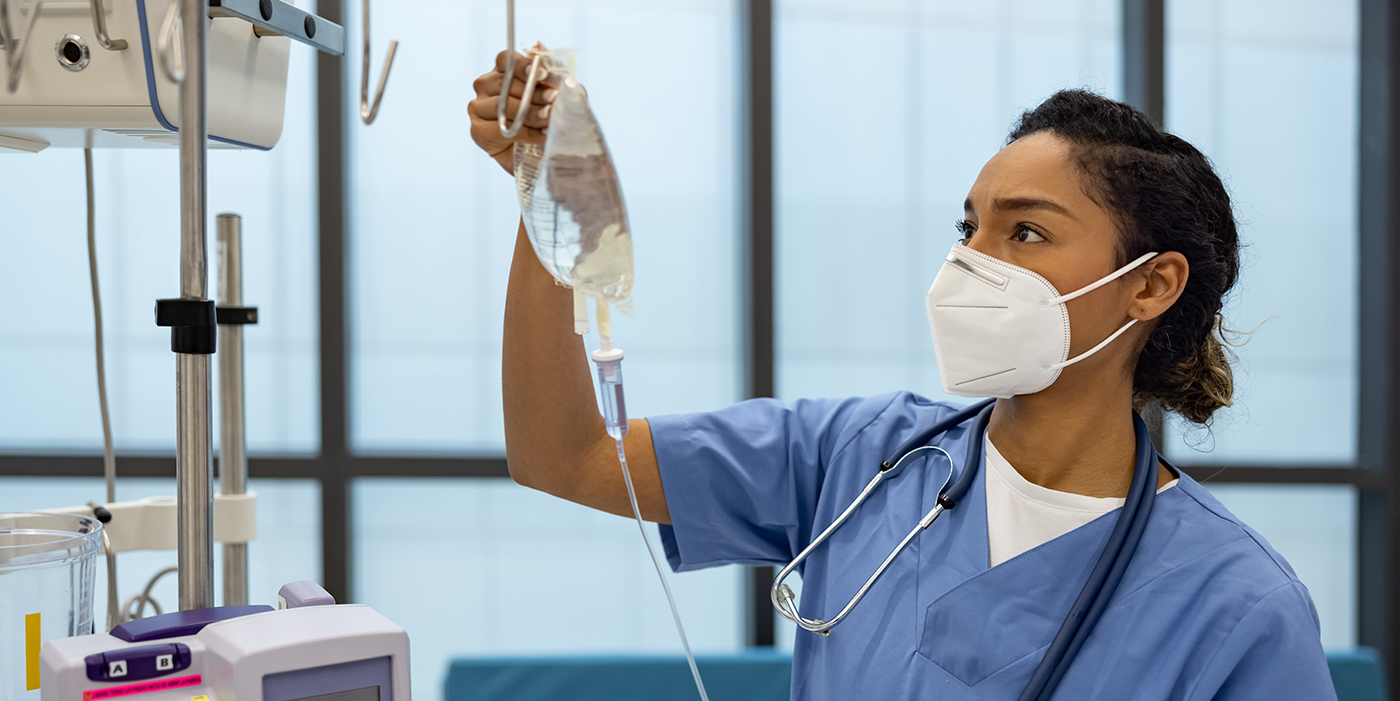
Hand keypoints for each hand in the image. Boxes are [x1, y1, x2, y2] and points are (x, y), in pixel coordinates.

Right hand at [469, 50, 559, 174]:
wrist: (543, 157)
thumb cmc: (548, 123)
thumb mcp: (556, 97)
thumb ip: (549, 73)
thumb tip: (539, 45)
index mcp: (502, 72)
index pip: (506, 59)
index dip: (524, 65)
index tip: (544, 74)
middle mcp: (485, 87)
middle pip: (504, 83)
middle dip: (533, 92)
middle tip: (553, 99)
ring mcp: (478, 108)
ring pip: (502, 105)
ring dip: (530, 113)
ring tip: (550, 119)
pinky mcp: (477, 131)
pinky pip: (501, 128)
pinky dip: (525, 133)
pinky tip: (542, 136)